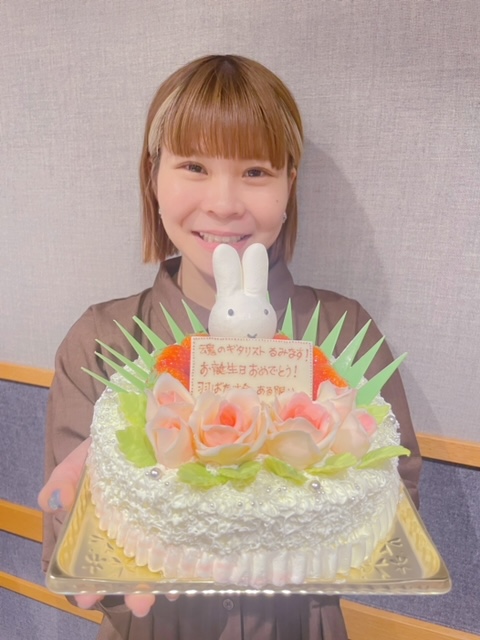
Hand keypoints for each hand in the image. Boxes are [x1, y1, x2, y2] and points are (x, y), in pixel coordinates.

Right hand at [38, 437, 176, 615]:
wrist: (146, 422)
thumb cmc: (109, 446)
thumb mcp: (82, 459)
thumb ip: (65, 478)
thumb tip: (54, 501)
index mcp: (100, 527)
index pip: (90, 563)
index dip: (86, 584)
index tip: (86, 597)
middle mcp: (129, 534)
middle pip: (129, 570)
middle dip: (133, 591)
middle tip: (138, 604)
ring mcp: (160, 526)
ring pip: (159, 562)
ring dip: (164, 582)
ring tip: (169, 593)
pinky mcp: (188, 514)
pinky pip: (189, 541)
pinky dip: (190, 557)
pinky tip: (192, 568)